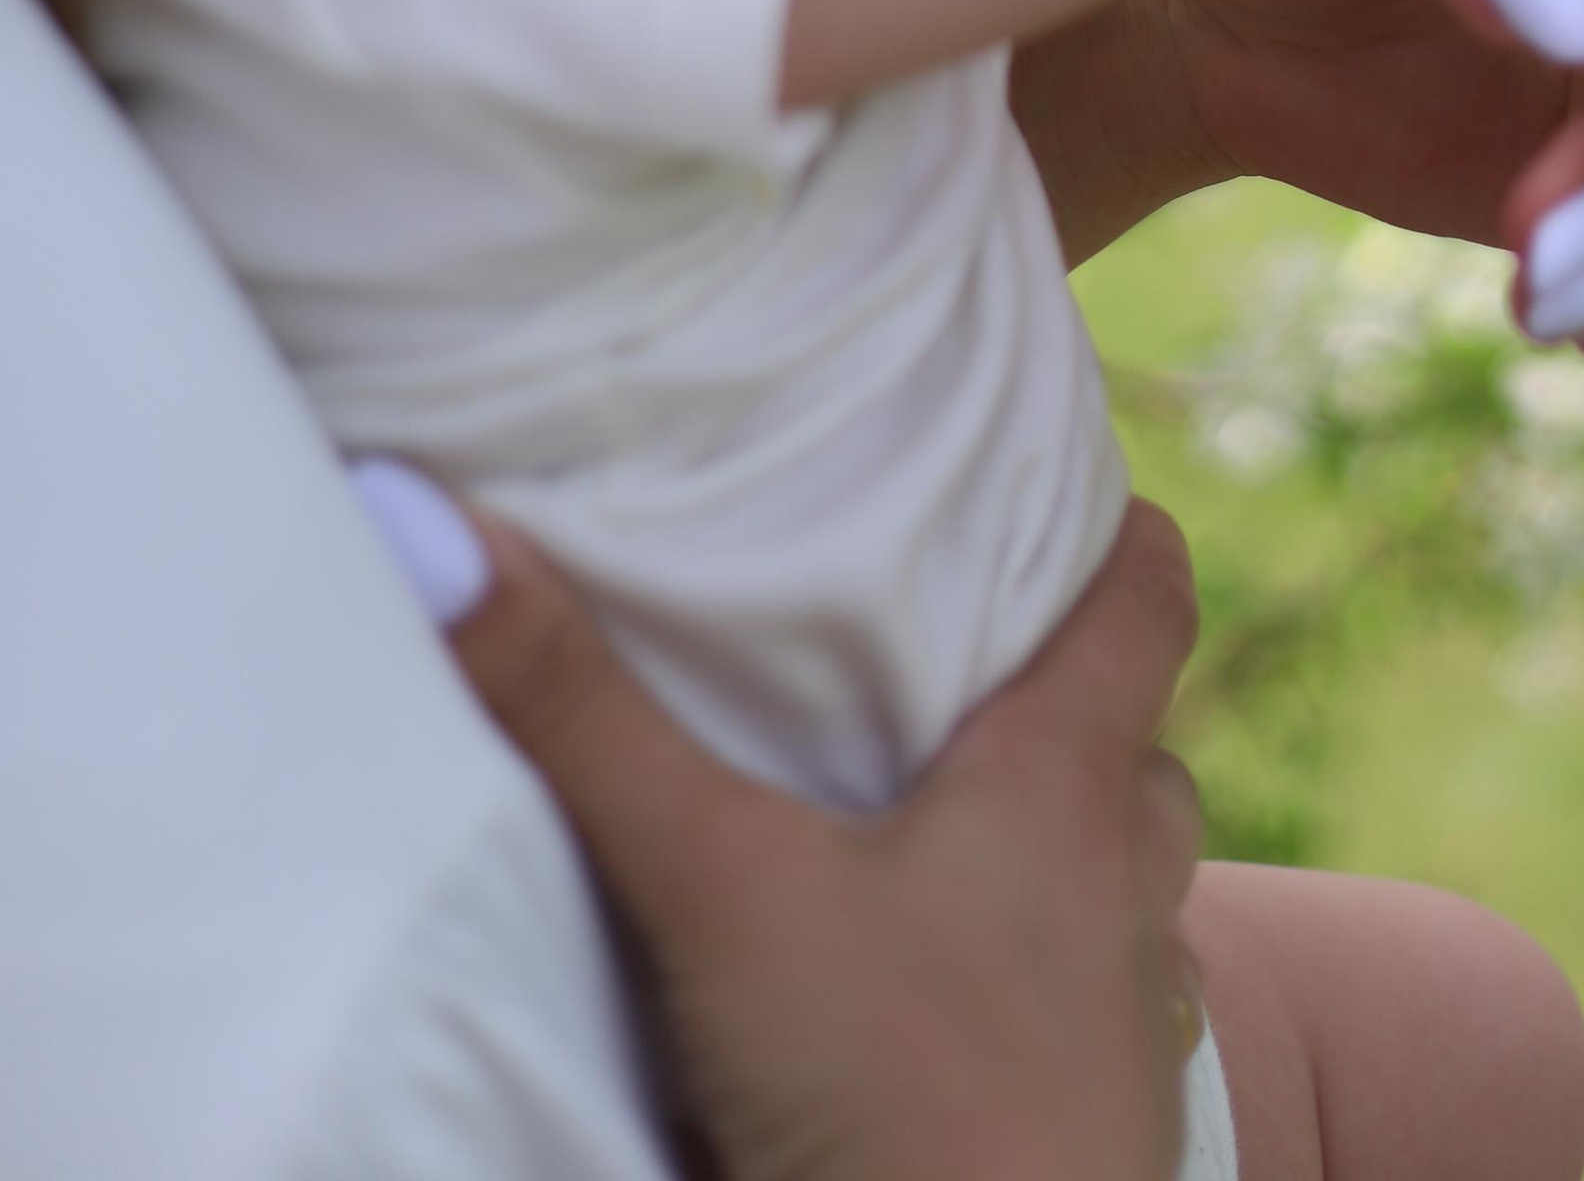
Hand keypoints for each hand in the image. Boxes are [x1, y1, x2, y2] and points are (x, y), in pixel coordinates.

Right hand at [395, 481, 1204, 1180]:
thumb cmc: (904, 1110)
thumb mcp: (717, 890)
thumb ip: (583, 719)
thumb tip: (437, 524)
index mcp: (1067, 790)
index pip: (1146, 596)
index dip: (1115, 524)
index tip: (1057, 472)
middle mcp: (1124, 899)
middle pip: (1138, 753)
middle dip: (1071, 703)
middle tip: (962, 657)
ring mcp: (1123, 1037)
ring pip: (1125, 902)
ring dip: (1058, 865)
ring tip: (940, 841)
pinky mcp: (1090, 1153)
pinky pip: (1087, 1035)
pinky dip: (1027, 1000)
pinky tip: (923, 1018)